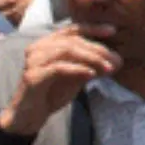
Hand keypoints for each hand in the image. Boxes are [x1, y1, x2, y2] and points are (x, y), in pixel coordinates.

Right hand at [0, 25, 120, 136]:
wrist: (28, 116)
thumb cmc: (51, 93)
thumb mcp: (75, 77)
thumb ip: (91, 66)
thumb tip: (115, 61)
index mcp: (48, 43)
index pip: (72, 29)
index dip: (93, 28)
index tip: (113, 30)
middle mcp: (38, 47)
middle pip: (73, 40)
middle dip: (97, 49)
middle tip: (116, 60)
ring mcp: (34, 61)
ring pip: (66, 50)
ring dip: (91, 58)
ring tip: (108, 68)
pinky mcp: (33, 76)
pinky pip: (58, 68)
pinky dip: (77, 69)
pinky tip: (92, 74)